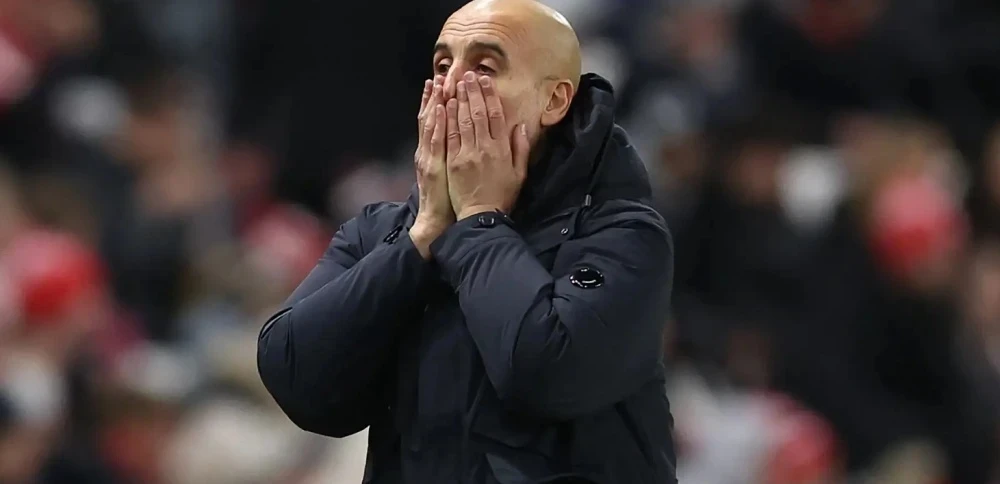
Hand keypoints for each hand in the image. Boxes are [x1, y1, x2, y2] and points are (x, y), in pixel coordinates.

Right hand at [410, 76, 453, 258]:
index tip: (447, 82)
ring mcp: (430, 157)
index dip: (443, 101)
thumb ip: (457, 155)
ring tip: (438, 82)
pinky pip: (435, 141)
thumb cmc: (452, 199)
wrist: (439, 222)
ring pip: (431, 124)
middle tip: (442, 74)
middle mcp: (430, 151)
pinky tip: (439, 108)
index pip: (441, 121)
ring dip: (435, 102)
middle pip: (434, 117)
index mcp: (439, 152)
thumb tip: (466, 138)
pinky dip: (436, 123)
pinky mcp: (432, 166)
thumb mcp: (452, 174)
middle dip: (438, 95)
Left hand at [446, 71, 529, 219]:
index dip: (490, 96)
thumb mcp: (519, 174)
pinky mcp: (453, 162)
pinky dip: (448, 119)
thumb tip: (520, 126)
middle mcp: (484, 148)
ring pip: (462, 121)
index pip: (495, 115)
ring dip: (459, 100)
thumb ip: (520, 149)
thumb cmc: (502, 197)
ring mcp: (467, 154)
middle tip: (467, 74)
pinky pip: (450, 135)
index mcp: (501, 149)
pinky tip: (445, 105)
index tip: (485, 80)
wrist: (481, 217)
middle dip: (472, 91)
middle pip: (477, 113)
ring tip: (456, 83)